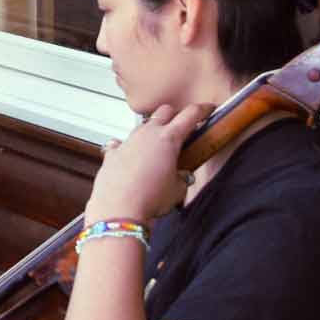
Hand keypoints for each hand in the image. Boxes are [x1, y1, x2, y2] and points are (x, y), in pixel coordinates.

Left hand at [85, 103, 206, 224]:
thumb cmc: (151, 198)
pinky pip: (121, 144)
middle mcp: (146, 134)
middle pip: (164, 111)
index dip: (202, 110)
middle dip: (175, 115)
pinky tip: (130, 158)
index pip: (190, 115)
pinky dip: (128, 148)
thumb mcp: (178, 190)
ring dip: (152, 132)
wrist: (119, 209)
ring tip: (158, 148)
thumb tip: (182, 176)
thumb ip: (182, 178)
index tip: (207, 109)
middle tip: (183, 127)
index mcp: (168, 138)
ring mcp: (127, 141)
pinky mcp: (112, 154)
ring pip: (142, 126)